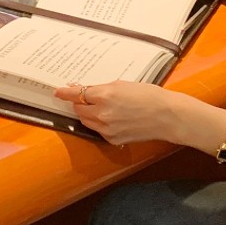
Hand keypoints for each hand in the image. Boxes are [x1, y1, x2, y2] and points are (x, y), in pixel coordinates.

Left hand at [54, 80, 225, 153]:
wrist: (167, 116)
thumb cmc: (149, 95)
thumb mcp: (123, 85)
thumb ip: (102, 89)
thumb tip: (86, 90)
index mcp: (105, 96)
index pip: (76, 94)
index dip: (65, 92)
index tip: (58, 91)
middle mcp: (102, 114)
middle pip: (79, 108)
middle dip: (79, 102)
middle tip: (83, 96)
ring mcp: (106, 129)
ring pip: (86, 121)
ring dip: (88, 113)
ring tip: (98, 107)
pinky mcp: (112, 139)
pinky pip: (98, 130)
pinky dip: (100, 123)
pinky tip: (111, 117)